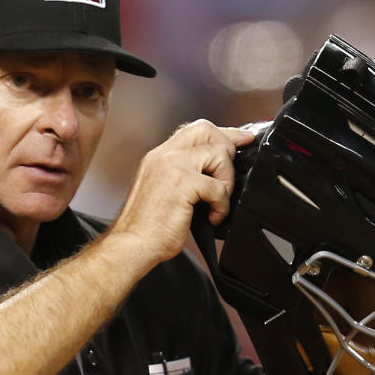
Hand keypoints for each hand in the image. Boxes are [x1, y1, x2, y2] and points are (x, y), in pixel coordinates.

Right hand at [105, 120, 256, 268]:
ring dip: (226, 181)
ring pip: (219, 155)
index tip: (241, 138)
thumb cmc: (146, 227)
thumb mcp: (162, 190)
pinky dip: (222, 205)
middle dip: (228, 150)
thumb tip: (211, 174)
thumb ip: (181, 175)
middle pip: (208, 131)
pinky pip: (218, 187)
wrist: (133, 244)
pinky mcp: (184, 184)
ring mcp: (174, 167)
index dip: (223, 133)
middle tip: (229, 177)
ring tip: (216, 202)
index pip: (195, 130)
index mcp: (159, 156)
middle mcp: (165, 156)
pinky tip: (213, 217)